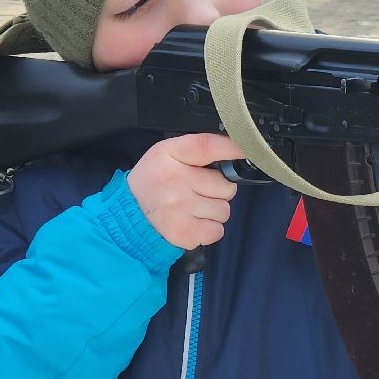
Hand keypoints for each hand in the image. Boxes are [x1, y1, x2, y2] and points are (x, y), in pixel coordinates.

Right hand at [128, 133, 244, 249]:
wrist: (129, 213)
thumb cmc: (154, 181)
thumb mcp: (166, 153)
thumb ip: (198, 150)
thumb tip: (237, 148)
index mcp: (169, 155)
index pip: (207, 146)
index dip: (233, 147)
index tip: (249, 149)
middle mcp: (174, 180)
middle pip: (226, 186)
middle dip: (218, 191)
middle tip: (197, 191)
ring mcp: (179, 209)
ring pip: (224, 211)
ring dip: (213, 211)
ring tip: (193, 207)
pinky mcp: (183, 233)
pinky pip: (216, 231)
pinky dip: (208, 229)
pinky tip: (192, 222)